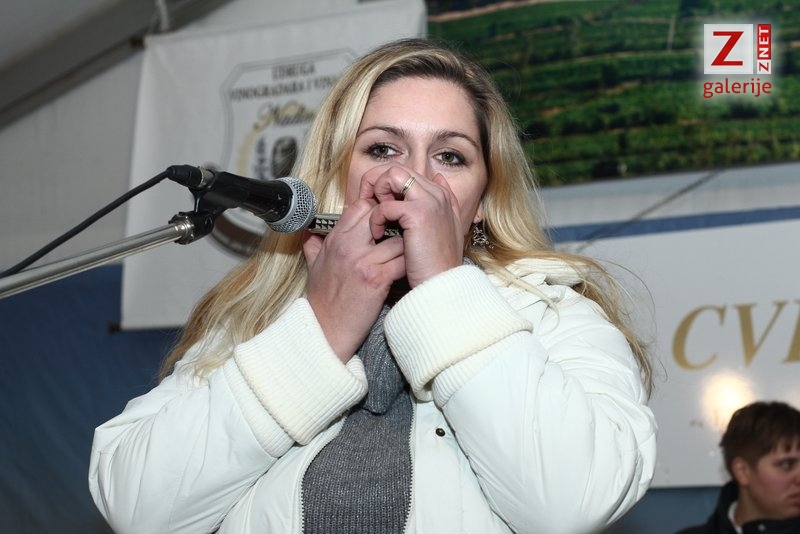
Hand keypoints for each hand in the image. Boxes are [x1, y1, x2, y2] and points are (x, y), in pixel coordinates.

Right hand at [302, 198, 405, 361]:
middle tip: (405, 234)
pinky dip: (410, 263)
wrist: (325, 331)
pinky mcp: (376, 279)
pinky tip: (412, 268)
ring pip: (397, 237)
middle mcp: (347, 246)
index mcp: (334, 240)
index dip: (378, 210)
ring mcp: (362, 261)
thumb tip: (312, 233)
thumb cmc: (322, 301)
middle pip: (379, 214)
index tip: (387, 222)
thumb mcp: (313, 267)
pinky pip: (402, 260)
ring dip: (407, 244)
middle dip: (395, 222)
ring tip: (412, 253)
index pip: (360, 207)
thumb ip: (314, 246)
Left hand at [359, 166, 463, 287]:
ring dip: (377, 192)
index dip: (385, 184)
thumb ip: (443, 203)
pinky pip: (386, 204)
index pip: (405, 174)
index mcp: (440, 195)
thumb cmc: (436, 264)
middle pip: (397, 169)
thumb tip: (437, 178)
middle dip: (376, 184)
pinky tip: (378, 234)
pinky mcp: (419, 214)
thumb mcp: (444, 229)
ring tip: (376, 217)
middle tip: (368, 206)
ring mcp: (429, 201)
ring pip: (392, 175)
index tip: (374, 203)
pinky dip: (376, 217)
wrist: (441, 285)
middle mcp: (436, 193)